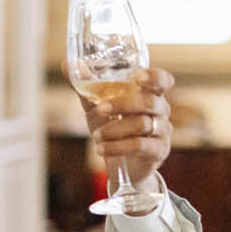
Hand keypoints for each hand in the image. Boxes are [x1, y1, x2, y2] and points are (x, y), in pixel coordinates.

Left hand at [78, 66, 175, 187]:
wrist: (124, 166)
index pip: (163, 81)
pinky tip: (101, 149)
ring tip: (96, 136)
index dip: (155, 77)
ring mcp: (162, 131)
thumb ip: (86, 87)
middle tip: (100, 109)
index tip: (138, 76)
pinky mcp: (159, 151)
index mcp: (150, 94)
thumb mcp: (98, 107)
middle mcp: (161, 110)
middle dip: (123, 104)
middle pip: (149, 102)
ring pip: (142, 124)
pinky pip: (140, 146)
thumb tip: (67, 65)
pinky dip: (117, 147)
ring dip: (115, 129)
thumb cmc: (114, 128)